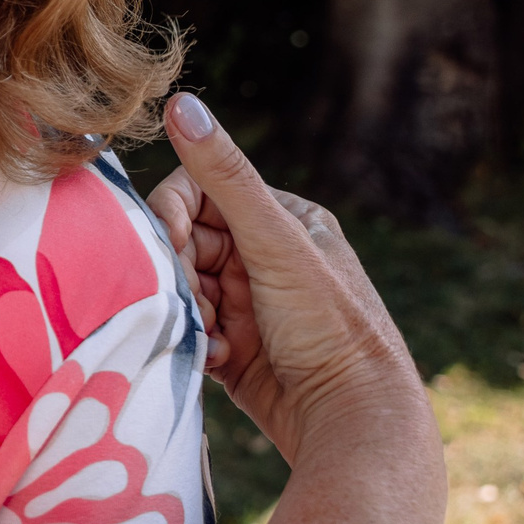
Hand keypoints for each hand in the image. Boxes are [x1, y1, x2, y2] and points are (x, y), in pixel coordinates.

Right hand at [146, 95, 418, 466]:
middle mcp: (263, 256)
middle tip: (197, 306)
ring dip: (186, 313)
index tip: (170, 252)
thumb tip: (180, 101)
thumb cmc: (328, 325)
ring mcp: (248, 303)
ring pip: (179, 289)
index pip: (196, 195)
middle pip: (181, 244)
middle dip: (180, 275)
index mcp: (282, 220)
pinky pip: (188, 330)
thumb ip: (223, 175)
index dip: (172, 220)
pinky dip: (195, 344)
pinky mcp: (233, 348)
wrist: (353, 421)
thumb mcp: (273, 242)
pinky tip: (218, 361)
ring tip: (213, 338)